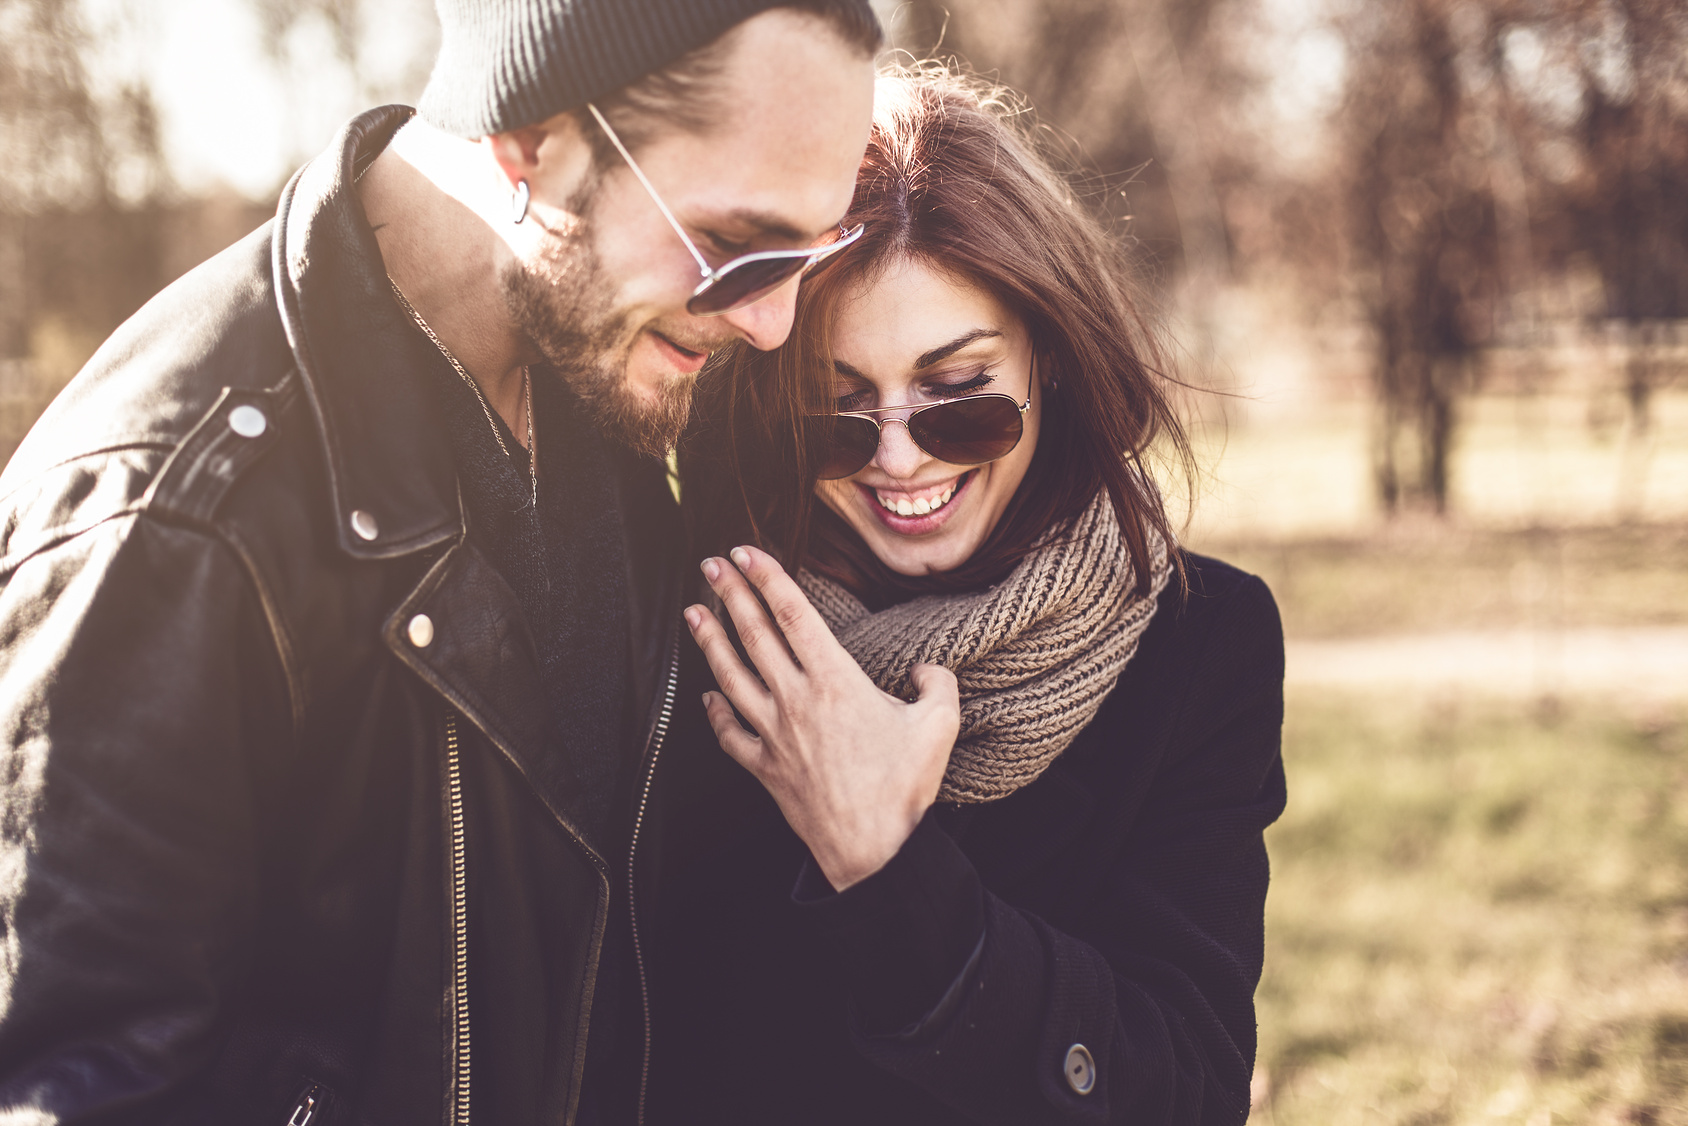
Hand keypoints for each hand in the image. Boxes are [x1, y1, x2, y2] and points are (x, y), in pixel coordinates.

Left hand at [686, 546, 960, 890]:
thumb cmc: (903, 788)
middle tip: (712, 564)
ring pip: (731, 675)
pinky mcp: (763, 766)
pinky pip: (729, 734)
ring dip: (709, 640)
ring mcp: (774, 733)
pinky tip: (706, 697)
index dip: (768, 577)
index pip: (793, 614)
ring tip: (692, 611)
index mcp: (835, 681)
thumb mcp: (939, 726)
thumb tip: (925, 670)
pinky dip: (714, 713)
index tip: (747, 553)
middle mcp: (796, 700)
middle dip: (730, 593)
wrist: (873, 848)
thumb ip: (937, 684)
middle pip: (754, 634)